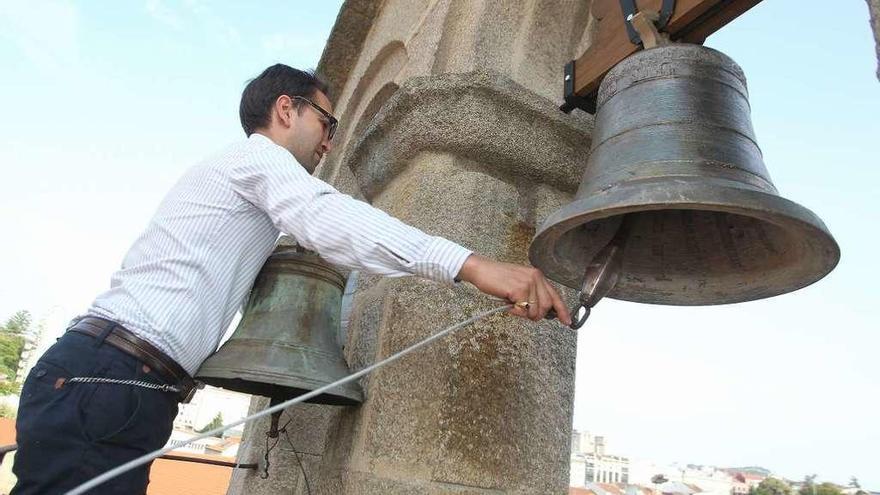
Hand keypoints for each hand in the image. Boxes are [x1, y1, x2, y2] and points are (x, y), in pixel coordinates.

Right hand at [456, 254, 572, 325]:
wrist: (482, 270)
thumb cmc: (498, 278)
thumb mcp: (520, 283)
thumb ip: (532, 294)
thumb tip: (542, 312)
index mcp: (538, 276)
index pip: (555, 295)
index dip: (562, 310)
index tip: (567, 321)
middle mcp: (536, 277)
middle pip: (546, 307)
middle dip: (535, 315)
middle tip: (523, 312)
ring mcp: (528, 283)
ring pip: (535, 311)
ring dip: (523, 314)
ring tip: (512, 305)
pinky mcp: (520, 289)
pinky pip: (523, 311)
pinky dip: (515, 312)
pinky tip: (508, 304)